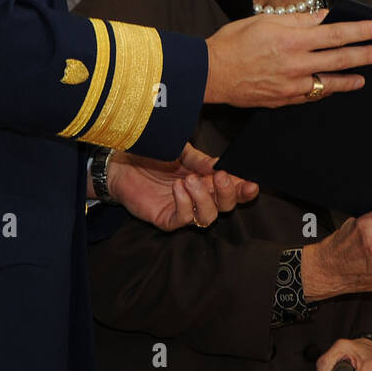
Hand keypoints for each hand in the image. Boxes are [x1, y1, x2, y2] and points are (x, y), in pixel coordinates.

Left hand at [105, 142, 258, 231]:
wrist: (120, 161)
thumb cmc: (152, 153)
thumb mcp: (181, 151)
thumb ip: (202, 160)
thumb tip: (224, 166)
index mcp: (207, 179)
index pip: (233, 189)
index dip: (244, 189)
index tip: (251, 183)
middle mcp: (198, 196)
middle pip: (226, 206)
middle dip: (229, 193)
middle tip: (219, 176)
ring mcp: (182, 209)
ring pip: (208, 218)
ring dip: (204, 198)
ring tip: (189, 180)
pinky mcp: (165, 218)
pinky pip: (183, 219)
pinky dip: (184, 203)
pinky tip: (177, 187)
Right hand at [203, 9, 371, 107]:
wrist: (210, 74)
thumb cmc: (233, 42)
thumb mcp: (265, 22)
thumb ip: (298, 21)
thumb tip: (323, 18)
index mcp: (292, 41)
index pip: (336, 34)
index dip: (360, 32)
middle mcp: (296, 65)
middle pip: (340, 60)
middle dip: (366, 56)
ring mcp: (291, 86)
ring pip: (330, 82)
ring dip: (351, 79)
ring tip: (365, 76)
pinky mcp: (284, 100)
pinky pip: (312, 95)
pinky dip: (327, 90)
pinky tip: (336, 87)